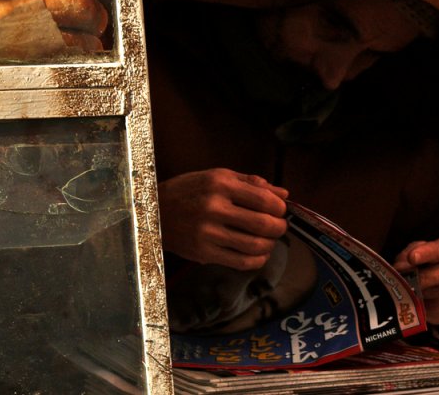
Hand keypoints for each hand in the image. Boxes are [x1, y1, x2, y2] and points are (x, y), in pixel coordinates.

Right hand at [157, 168, 288, 269]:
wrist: (154, 211)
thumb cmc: (190, 190)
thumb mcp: (218, 176)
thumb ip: (252, 183)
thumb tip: (284, 194)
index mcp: (221, 184)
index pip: (264, 200)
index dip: (280, 208)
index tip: (281, 210)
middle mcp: (214, 208)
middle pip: (263, 224)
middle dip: (279, 227)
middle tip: (279, 226)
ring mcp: (208, 233)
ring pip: (255, 246)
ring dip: (270, 245)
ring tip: (269, 240)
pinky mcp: (203, 253)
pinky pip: (240, 262)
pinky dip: (257, 260)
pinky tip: (258, 254)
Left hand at [393, 238, 438, 327]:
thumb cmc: (435, 265)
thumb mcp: (424, 250)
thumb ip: (410, 252)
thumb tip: (399, 268)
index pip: (435, 252)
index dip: (422, 254)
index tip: (412, 258)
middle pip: (422, 278)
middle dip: (405, 279)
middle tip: (396, 279)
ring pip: (420, 295)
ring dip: (410, 293)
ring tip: (411, 288)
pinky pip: (424, 309)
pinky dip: (417, 305)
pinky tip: (420, 300)